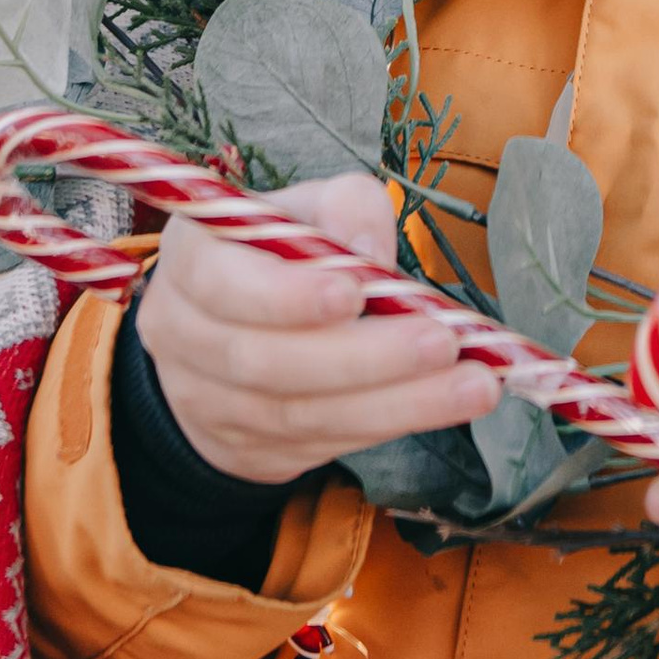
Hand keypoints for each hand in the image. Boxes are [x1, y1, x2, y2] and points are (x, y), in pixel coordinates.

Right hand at [132, 173, 499, 485]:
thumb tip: (371, 254)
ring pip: (302, 413)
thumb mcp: (304, 208)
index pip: (221, 284)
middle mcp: (185, 337)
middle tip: (443, 341)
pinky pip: (324, 443)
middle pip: (267, 361)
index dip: (286, 295)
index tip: (355, 292)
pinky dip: (390, 422)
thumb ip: (342, 210)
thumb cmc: (276, 253)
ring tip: (474, 383)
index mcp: (189, 261)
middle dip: (364, 356)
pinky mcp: (252, 450)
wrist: (222, 334)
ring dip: (397, 401)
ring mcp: (211, 404)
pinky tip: (445, 402)